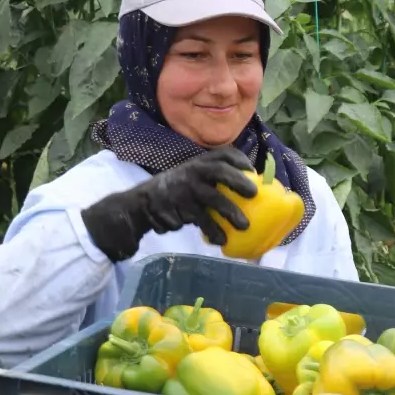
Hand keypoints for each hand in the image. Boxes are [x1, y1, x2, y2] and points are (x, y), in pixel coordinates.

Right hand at [82, 147, 258, 261]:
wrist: (142, 205)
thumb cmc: (177, 192)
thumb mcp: (192, 179)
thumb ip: (212, 183)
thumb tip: (248, 196)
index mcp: (198, 163)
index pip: (221, 154)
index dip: (237, 158)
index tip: (251, 169)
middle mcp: (192, 171)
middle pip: (218, 171)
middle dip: (237, 181)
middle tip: (253, 194)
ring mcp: (185, 188)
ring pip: (212, 198)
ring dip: (230, 211)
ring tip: (244, 226)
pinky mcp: (179, 207)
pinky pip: (200, 220)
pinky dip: (213, 230)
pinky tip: (221, 240)